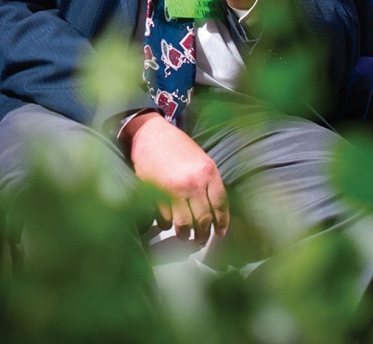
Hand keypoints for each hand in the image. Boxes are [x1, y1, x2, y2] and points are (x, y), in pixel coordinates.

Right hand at [122, 112, 228, 241]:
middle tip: (201, 239)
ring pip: (184, 224)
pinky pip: (165, 219)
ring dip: (186, 234)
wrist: (150, 134)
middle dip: (203, 234)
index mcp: (208, 172)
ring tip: (186, 236)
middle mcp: (193, 183)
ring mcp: (174, 190)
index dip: (222, 222)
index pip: (220, 204)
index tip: (220, 232)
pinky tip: (169, 224)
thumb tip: (214, 208)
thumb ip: (209, 181)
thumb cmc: (177, 146)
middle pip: (203, 219)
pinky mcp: (156, 194)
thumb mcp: (201, 159)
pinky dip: (168, 225)